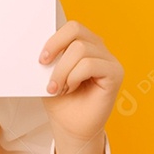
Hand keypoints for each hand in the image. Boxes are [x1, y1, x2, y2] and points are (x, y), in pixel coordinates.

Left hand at [38, 20, 123, 142]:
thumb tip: (38, 42)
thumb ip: (49, 56)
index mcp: (83, 43)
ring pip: (80, 49)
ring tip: (59, 87)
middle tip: (44, 67)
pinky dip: (74, 76)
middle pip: (75, 30)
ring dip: (62, 70)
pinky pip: (90, 64)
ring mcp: (108, 59)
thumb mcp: (48, 73)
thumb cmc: (61, 101)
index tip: (40, 58)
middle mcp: (98, 48)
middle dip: (55, 48)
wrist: (70, 127)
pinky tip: (71, 88)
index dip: (53, 38)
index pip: (71, 26)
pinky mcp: (115, 73)